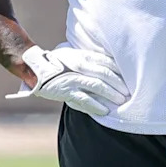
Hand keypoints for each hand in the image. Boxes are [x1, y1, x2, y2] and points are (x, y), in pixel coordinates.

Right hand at [5, 45, 128, 116]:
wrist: (34, 68)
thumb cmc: (58, 62)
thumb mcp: (74, 55)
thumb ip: (90, 60)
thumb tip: (109, 67)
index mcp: (83, 55)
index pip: (106, 62)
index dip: (119, 71)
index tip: (131, 79)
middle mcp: (79, 65)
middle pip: (105, 74)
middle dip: (119, 84)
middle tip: (130, 93)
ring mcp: (72, 78)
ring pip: (97, 85)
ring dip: (111, 94)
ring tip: (122, 101)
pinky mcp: (65, 90)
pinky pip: (84, 99)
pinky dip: (96, 105)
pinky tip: (105, 111)